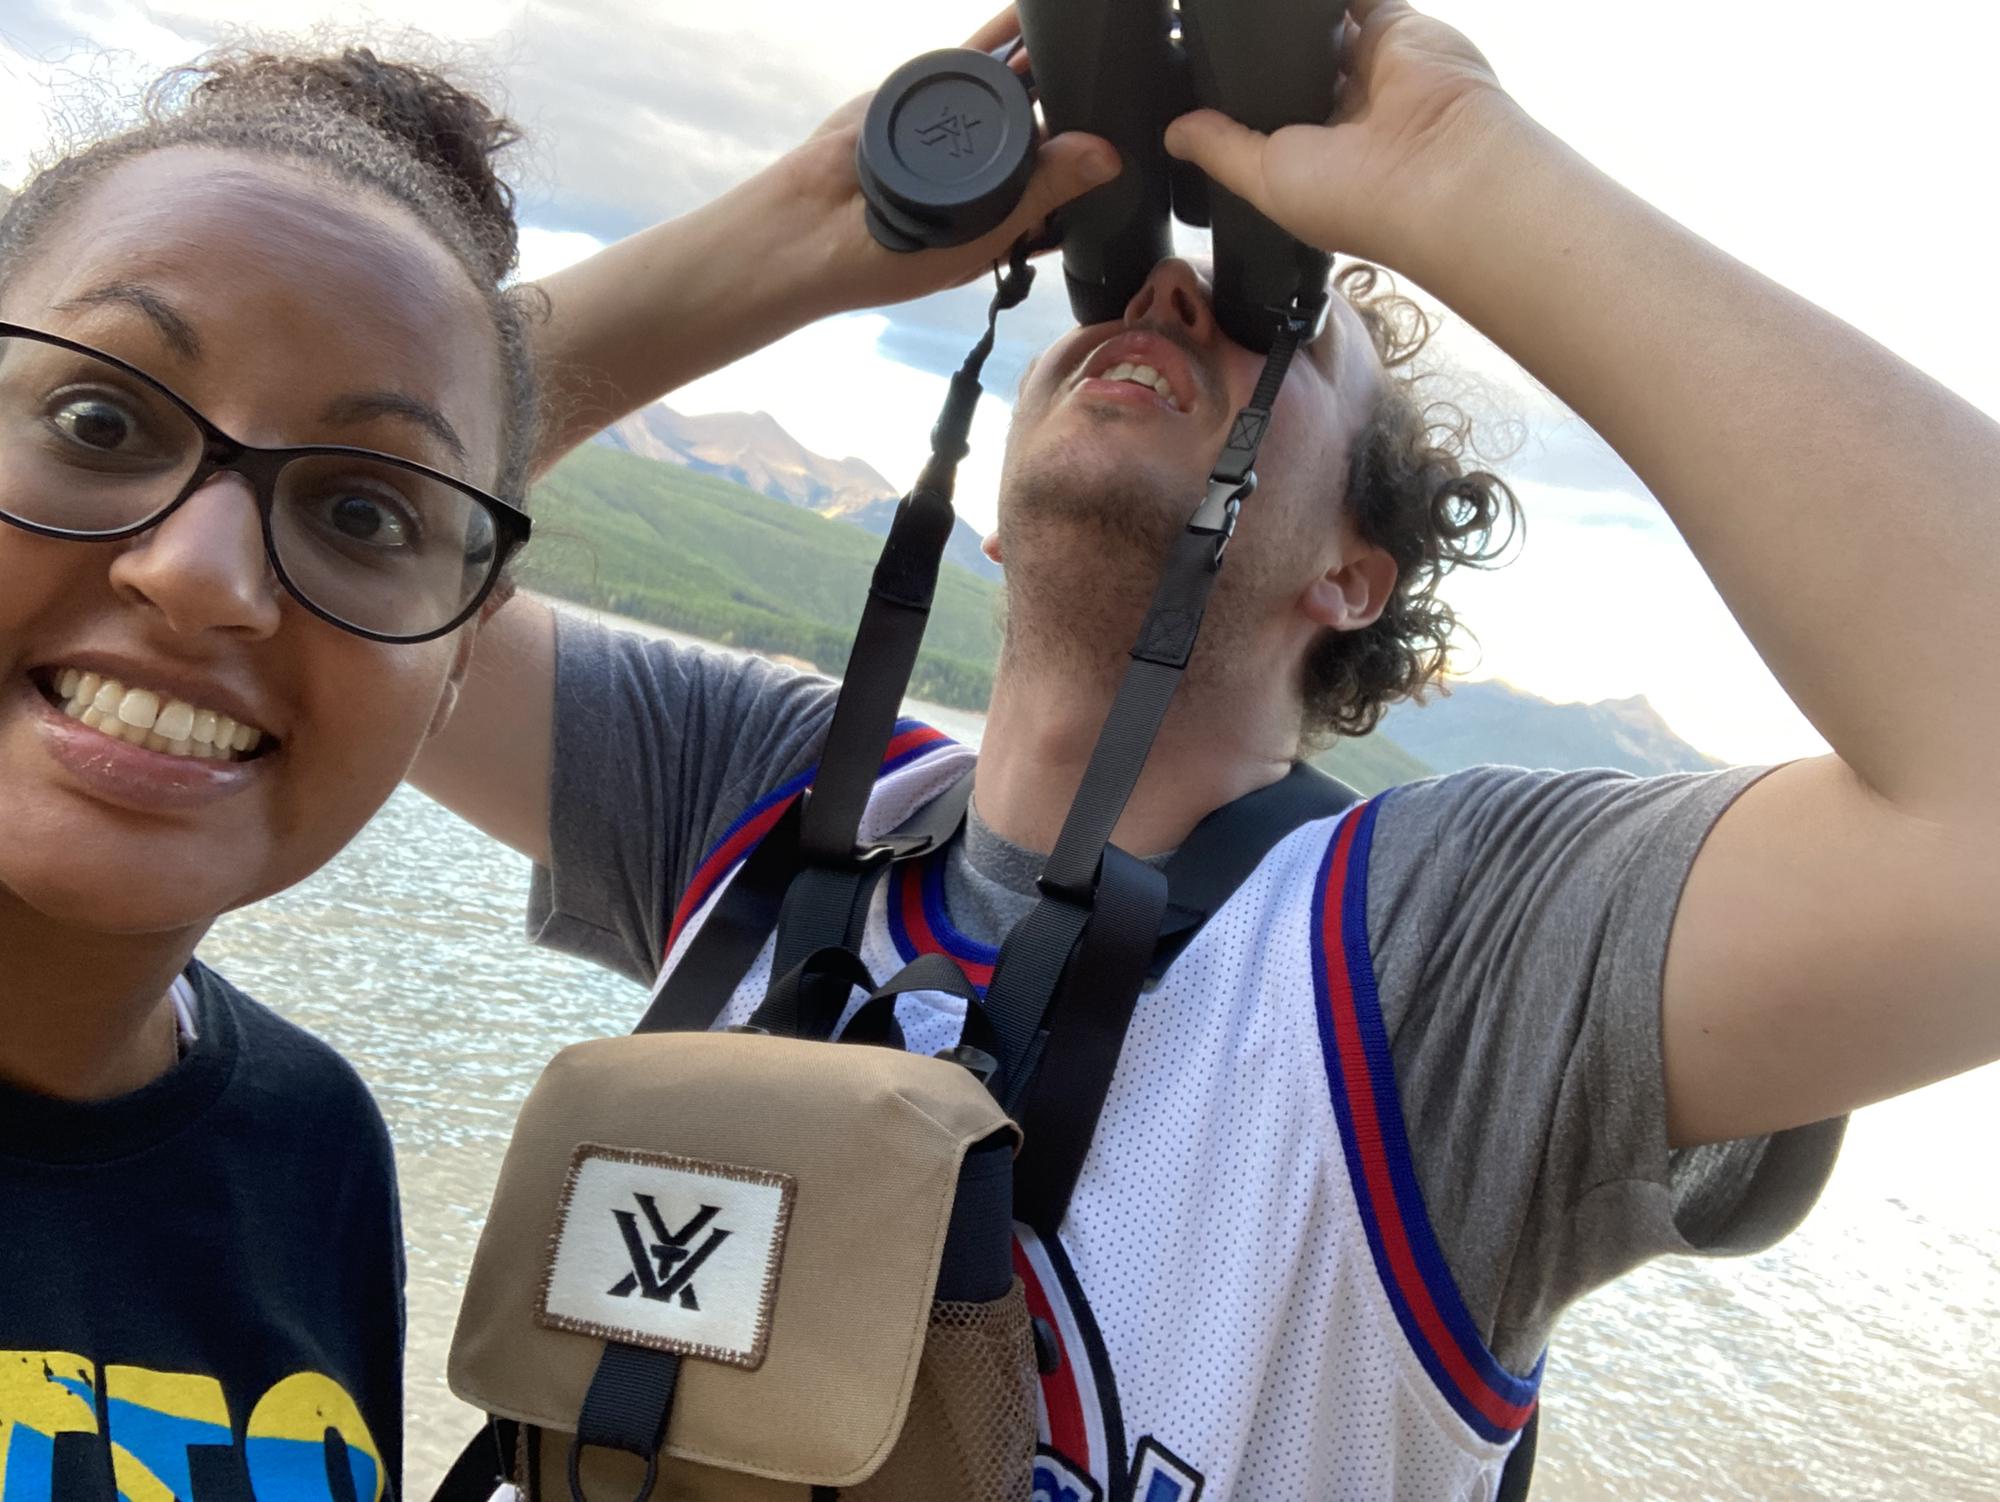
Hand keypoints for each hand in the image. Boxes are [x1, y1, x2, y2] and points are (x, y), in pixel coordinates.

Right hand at [771, 6, 1118, 317]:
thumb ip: (1040, 192)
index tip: (1136, 127)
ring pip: (1017, 86)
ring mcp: (961, 127)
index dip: (1097, 153)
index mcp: (1009, 214)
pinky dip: (1004, 33)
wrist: (810, 229)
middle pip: (1048, 123)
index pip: (1068, 177)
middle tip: (1120, 75)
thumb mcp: (979, 234)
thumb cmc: (891, 257)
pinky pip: (975, 57)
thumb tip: (1105, 156)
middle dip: (1078, 101)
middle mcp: (990, 169)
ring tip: (1088, 39)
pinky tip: (1034, 13)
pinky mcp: (930, 93)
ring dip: (1047, 63)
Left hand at [1163, 0, 1523, 271]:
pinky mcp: (1395, 22)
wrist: (1441, 169)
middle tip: (1211, 27)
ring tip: (1245, 13)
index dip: (1237, 95)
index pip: (1269, 113)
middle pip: (1292, 63)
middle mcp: (1344, 109)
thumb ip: (1221, 149)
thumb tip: (1175, 135)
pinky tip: (1281, 2)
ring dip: (1289, 18)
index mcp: (1316, 155)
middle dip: (1260, 51)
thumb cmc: (1357, 199)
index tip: (1197, 78)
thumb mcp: (1264, 180)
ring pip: (1320, 24)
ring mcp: (1371, 62)